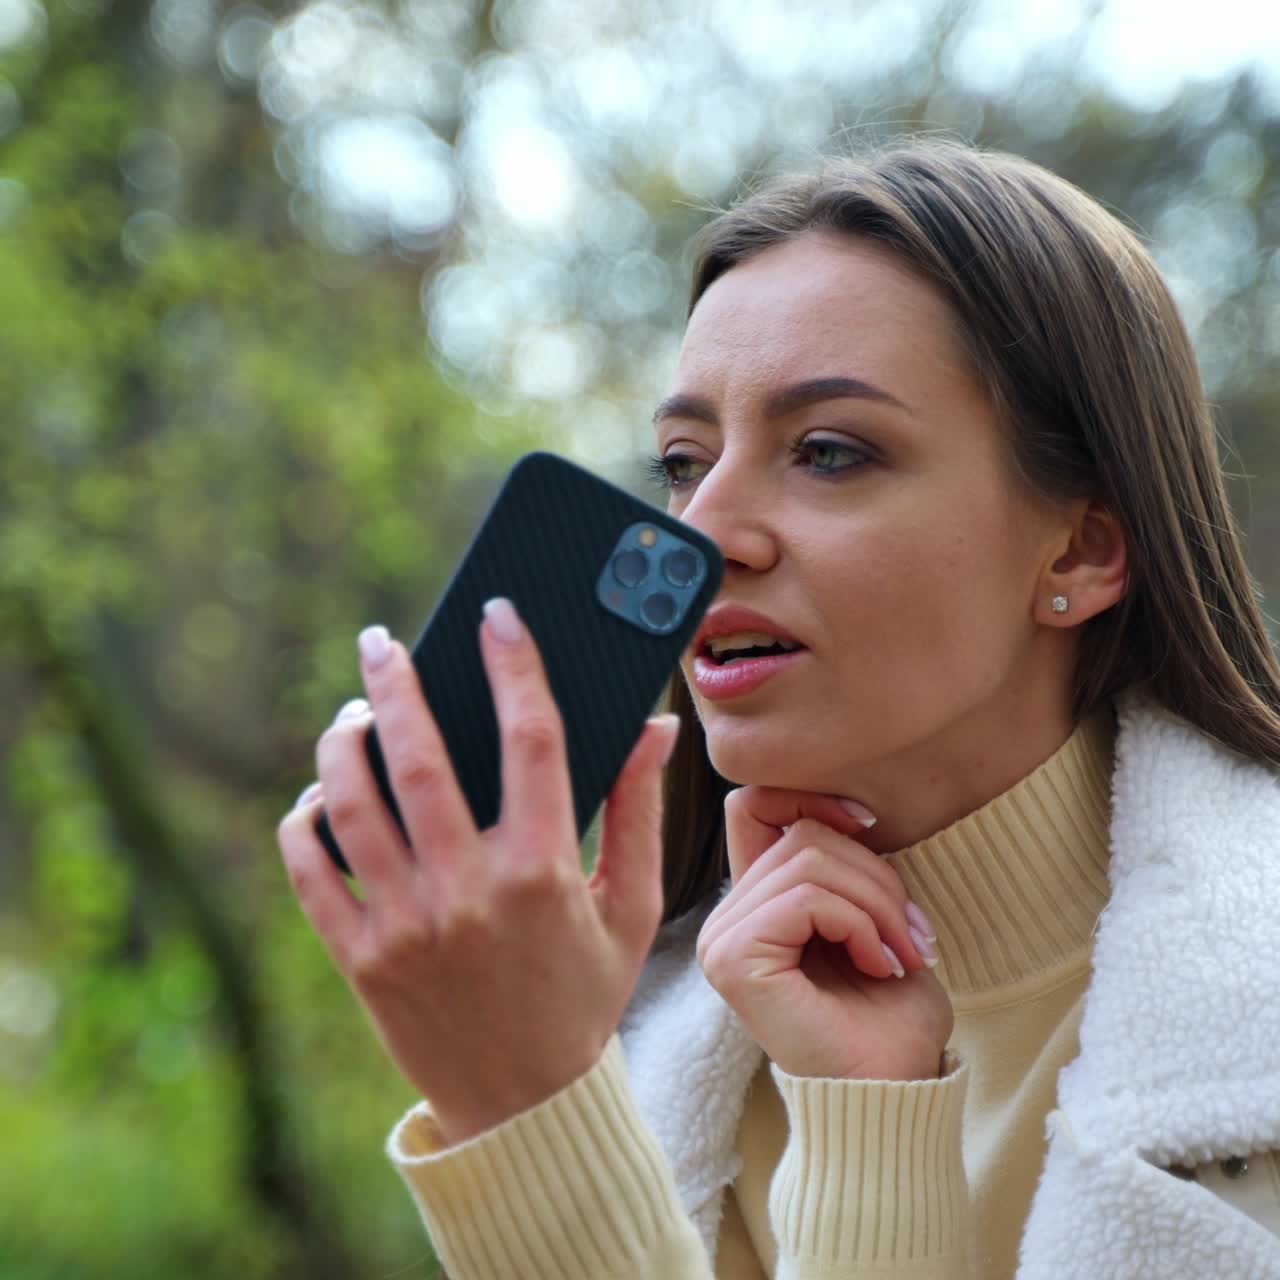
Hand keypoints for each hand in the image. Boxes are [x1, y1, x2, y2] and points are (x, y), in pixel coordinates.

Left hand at [276, 599, 679, 1144]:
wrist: (522, 1105)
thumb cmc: (583, 993)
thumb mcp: (630, 907)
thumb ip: (639, 812)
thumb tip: (654, 726)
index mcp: (544, 870)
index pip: (531, 737)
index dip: (515, 665)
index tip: (498, 617)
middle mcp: (470, 890)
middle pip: (421, 757)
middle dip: (397, 684)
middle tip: (383, 642)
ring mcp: (406, 925)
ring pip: (353, 803)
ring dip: (344, 743)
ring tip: (350, 714)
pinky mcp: (360, 958)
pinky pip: (312, 870)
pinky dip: (306, 820)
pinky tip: (321, 794)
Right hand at [696, 786, 952, 1081]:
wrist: (893, 1090)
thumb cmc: (889, 1011)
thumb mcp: (868, 913)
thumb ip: (839, 863)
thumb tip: (845, 808)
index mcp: (755, 901)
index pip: (753, 803)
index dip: (811, 796)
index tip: (871, 825)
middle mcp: (728, 916)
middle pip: (799, 830)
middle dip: (875, 874)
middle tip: (913, 934)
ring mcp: (723, 937)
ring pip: (807, 859)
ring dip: (877, 903)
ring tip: (901, 952)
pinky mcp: (734, 959)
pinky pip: (805, 898)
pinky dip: (859, 924)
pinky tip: (876, 963)